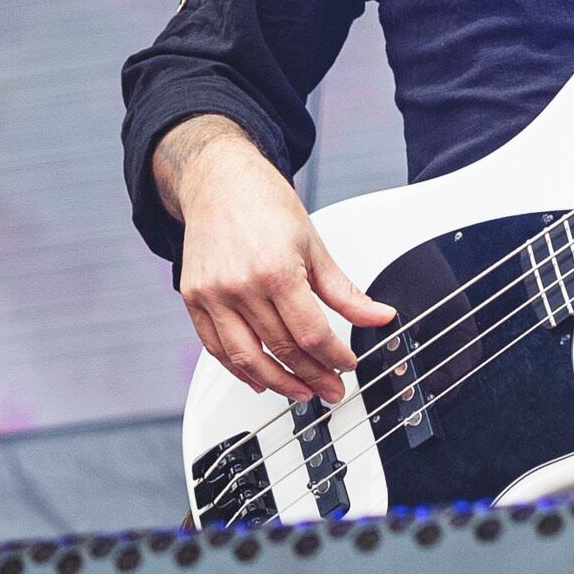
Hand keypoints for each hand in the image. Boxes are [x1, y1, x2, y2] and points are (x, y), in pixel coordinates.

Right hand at [160, 117, 395, 403]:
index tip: (347, 365)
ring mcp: (213, 294)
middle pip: (282, 349)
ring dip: (277, 383)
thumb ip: (345, 290)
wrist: (218, 181)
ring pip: (246, 358)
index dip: (334, 358)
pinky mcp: (194, 298)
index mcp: (276, 270)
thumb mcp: (314, 245)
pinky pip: (215, 347)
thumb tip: (379, 317)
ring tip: (300, 393)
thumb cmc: (264, 205)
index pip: (311, 334)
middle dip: (312, 376)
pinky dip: (238, 369)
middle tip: (331, 389)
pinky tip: (258, 379)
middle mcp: (241, 285)